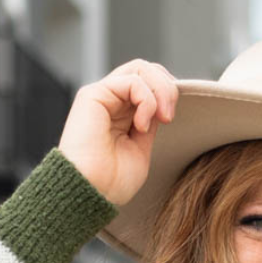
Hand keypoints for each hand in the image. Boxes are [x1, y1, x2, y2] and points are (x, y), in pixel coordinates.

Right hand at [57, 58, 179, 208]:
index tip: (171, 119)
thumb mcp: (141, 149)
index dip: (166, 93)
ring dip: (160, 90)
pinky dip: (145, 100)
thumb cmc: (111, 182)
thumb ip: (150, 123)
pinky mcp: (94, 94)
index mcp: (122, 114)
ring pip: (140, 69)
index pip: (149, 84)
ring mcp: (103, 95)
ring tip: (162, 118)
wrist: (91, 194)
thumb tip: (162, 104)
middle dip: (167, 88)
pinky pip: (131, 81)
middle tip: (168, 116)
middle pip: (146, 70)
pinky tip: (141, 125)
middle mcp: (111, 101)